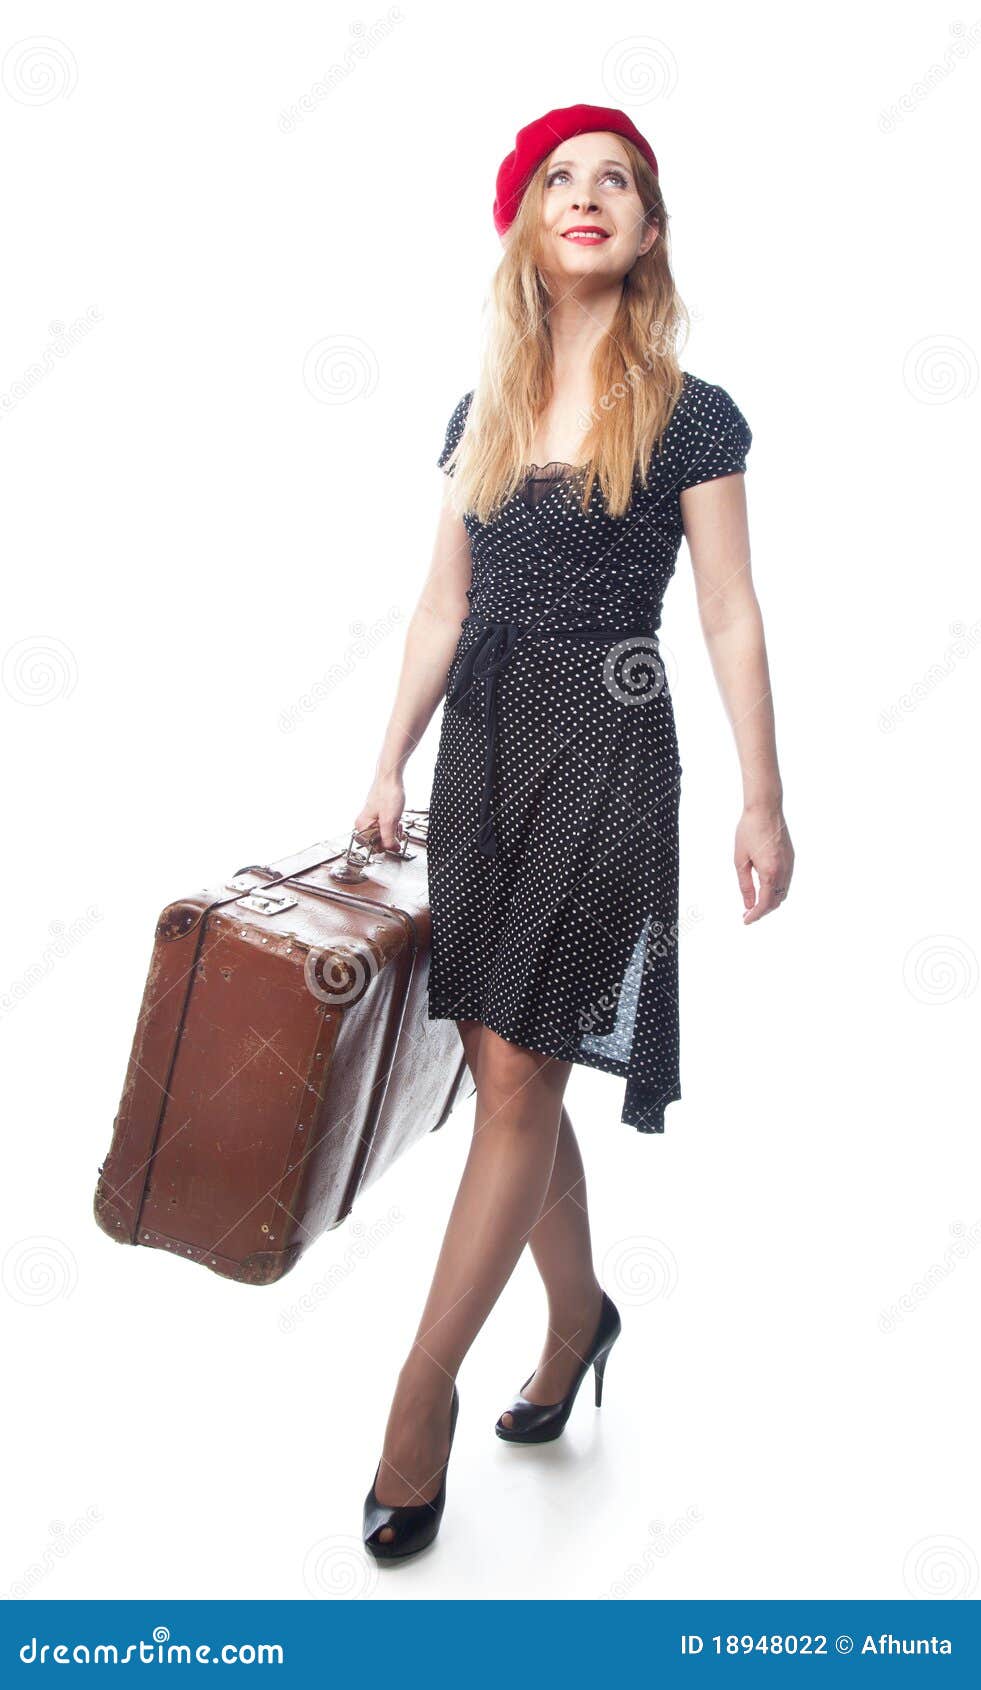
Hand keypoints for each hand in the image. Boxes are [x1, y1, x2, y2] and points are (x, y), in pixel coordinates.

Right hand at [354, 773, 404, 852]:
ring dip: (393, 832)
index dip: (386, 845)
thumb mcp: (390, 821)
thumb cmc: (388, 793)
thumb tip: (393, 850)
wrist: (391, 777)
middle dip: (391, 837)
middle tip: (397, 829)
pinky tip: (397, 821)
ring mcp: (370, 819)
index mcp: (362, 826)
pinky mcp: (378, 815)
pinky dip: (393, 826)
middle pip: (378, 841)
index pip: (373, 847)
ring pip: (383, 835)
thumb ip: (389, 839)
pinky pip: (386, 827)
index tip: (395, 839)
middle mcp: (363, 823)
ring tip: (398, 823)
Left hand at [735, 805, 793, 924]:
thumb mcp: (740, 860)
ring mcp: (790, 865)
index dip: (755, 915)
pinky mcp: (791, 858)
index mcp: (770, 872)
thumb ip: (745, 885)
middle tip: (747, 913)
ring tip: (754, 902)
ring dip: (770, 901)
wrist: (765, 809)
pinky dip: (776, 890)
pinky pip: (786, 882)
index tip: (746, 920)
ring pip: (783, 893)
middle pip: (776, 901)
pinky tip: (764, 888)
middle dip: (763, 911)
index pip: (765, 903)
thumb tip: (748, 903)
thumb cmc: (749, 831)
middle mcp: (784, 871)